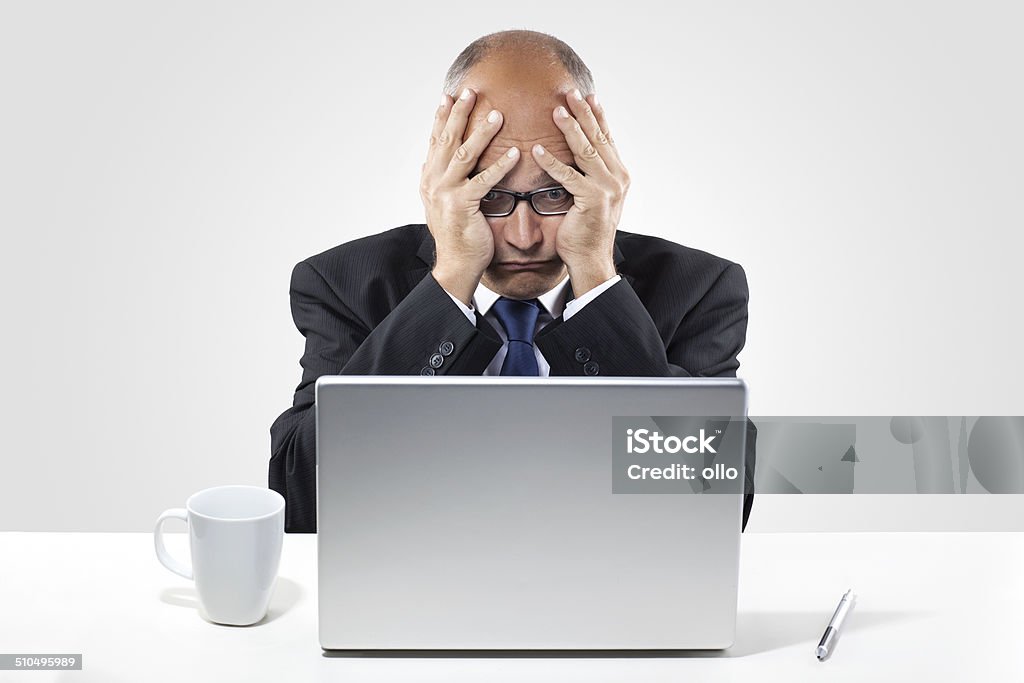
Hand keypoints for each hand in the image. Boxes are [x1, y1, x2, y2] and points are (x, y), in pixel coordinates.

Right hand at [420, 88, 521, 305]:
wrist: (455, 265)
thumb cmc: (457, 236)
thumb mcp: (444, 203)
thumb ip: (442, 181)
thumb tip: (436, 163)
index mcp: (429, 178)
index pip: (435, 141)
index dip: (441, 117)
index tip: (449, 96)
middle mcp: (433, 181)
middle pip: (447, 139)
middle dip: (459, 113)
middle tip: (471, 91)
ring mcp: (445, 193)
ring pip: (464, 154)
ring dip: (481, 132)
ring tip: (497, 115)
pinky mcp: (462, 206)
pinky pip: (484, 180)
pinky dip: (500, 166)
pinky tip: (516, 154)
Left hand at [531, 89, 629, 295]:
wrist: (590, 258)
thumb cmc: (585, 229)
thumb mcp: (593, 195)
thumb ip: (591, 174)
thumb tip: (582, 155)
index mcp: (619, 174)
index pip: (606, 138)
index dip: (597, 116)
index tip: (587, 96)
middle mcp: (618, 177)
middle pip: (598, 138)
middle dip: (583, 113)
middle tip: (570, 92)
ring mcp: (608, 188)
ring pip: (586, 151)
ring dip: (570, 129)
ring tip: (556, 111)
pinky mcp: (592, 200)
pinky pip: (569, 176)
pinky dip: (552, 162)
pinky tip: (537, 149)